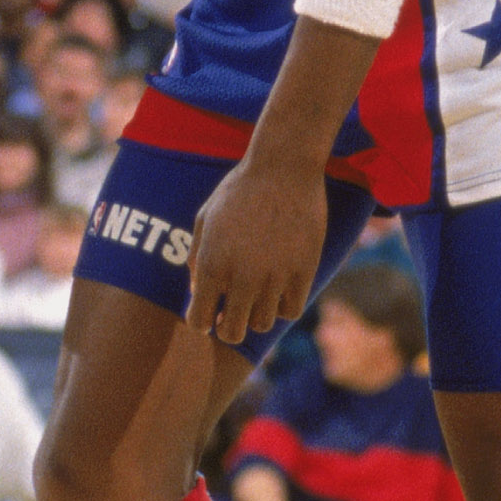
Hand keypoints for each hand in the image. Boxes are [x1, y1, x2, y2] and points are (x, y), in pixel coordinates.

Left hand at [186, 148, 328, 347]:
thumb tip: (198, 292)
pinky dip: (282, 306)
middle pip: (232, 333)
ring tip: (255, 294)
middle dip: (227, 327)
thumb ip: (197, 258)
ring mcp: (275, 276)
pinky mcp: (303, 271)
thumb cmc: (238, 190)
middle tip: (230, 314)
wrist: (283, 167)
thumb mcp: (206, 218)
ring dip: (255, 315)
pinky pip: (291, 310)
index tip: (209, 312)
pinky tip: (278, 289)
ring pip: (262, 324)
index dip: (201, 321)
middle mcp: (242, 276)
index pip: (199, 321)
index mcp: (212, 264)